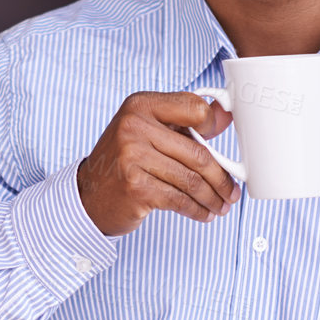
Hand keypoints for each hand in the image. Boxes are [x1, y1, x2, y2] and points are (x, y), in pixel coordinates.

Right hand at [76, 91, 239, 236]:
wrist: (87, 195)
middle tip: (232, 191)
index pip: (194, 107)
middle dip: (221, 178)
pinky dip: (196, 210)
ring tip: (221, 205)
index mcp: (141, 105)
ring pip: (191, 180)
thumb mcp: (148, 130)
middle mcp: (134, 126)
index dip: (213, 126)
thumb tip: (226, 115)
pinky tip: (204, 214)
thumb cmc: (123, 161)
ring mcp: (132, 157)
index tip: (222, 145)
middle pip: (198, 153)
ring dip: (212, 197)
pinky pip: (179, 199)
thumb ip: (184, 122)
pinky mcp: (135, 186)